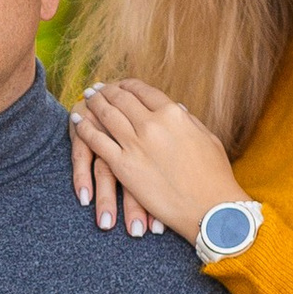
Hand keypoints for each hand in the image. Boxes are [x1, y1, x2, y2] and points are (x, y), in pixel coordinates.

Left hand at [69, 80, 245, 245]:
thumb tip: (178, 108)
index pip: (144, 92)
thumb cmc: (215, 176)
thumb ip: (189, 121)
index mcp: (174, 114)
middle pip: (122, 99)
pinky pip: (97, 141)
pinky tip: (77, 121)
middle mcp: (152, 124)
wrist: (210, 209)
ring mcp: (135, 144)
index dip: (128, 86)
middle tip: (96, 89)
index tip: (120, 84)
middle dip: (107, 91)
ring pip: (107, 115)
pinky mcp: (122, 165)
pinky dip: (84, 128)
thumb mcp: (207, 139)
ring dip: (94, 103)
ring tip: (86, 98)